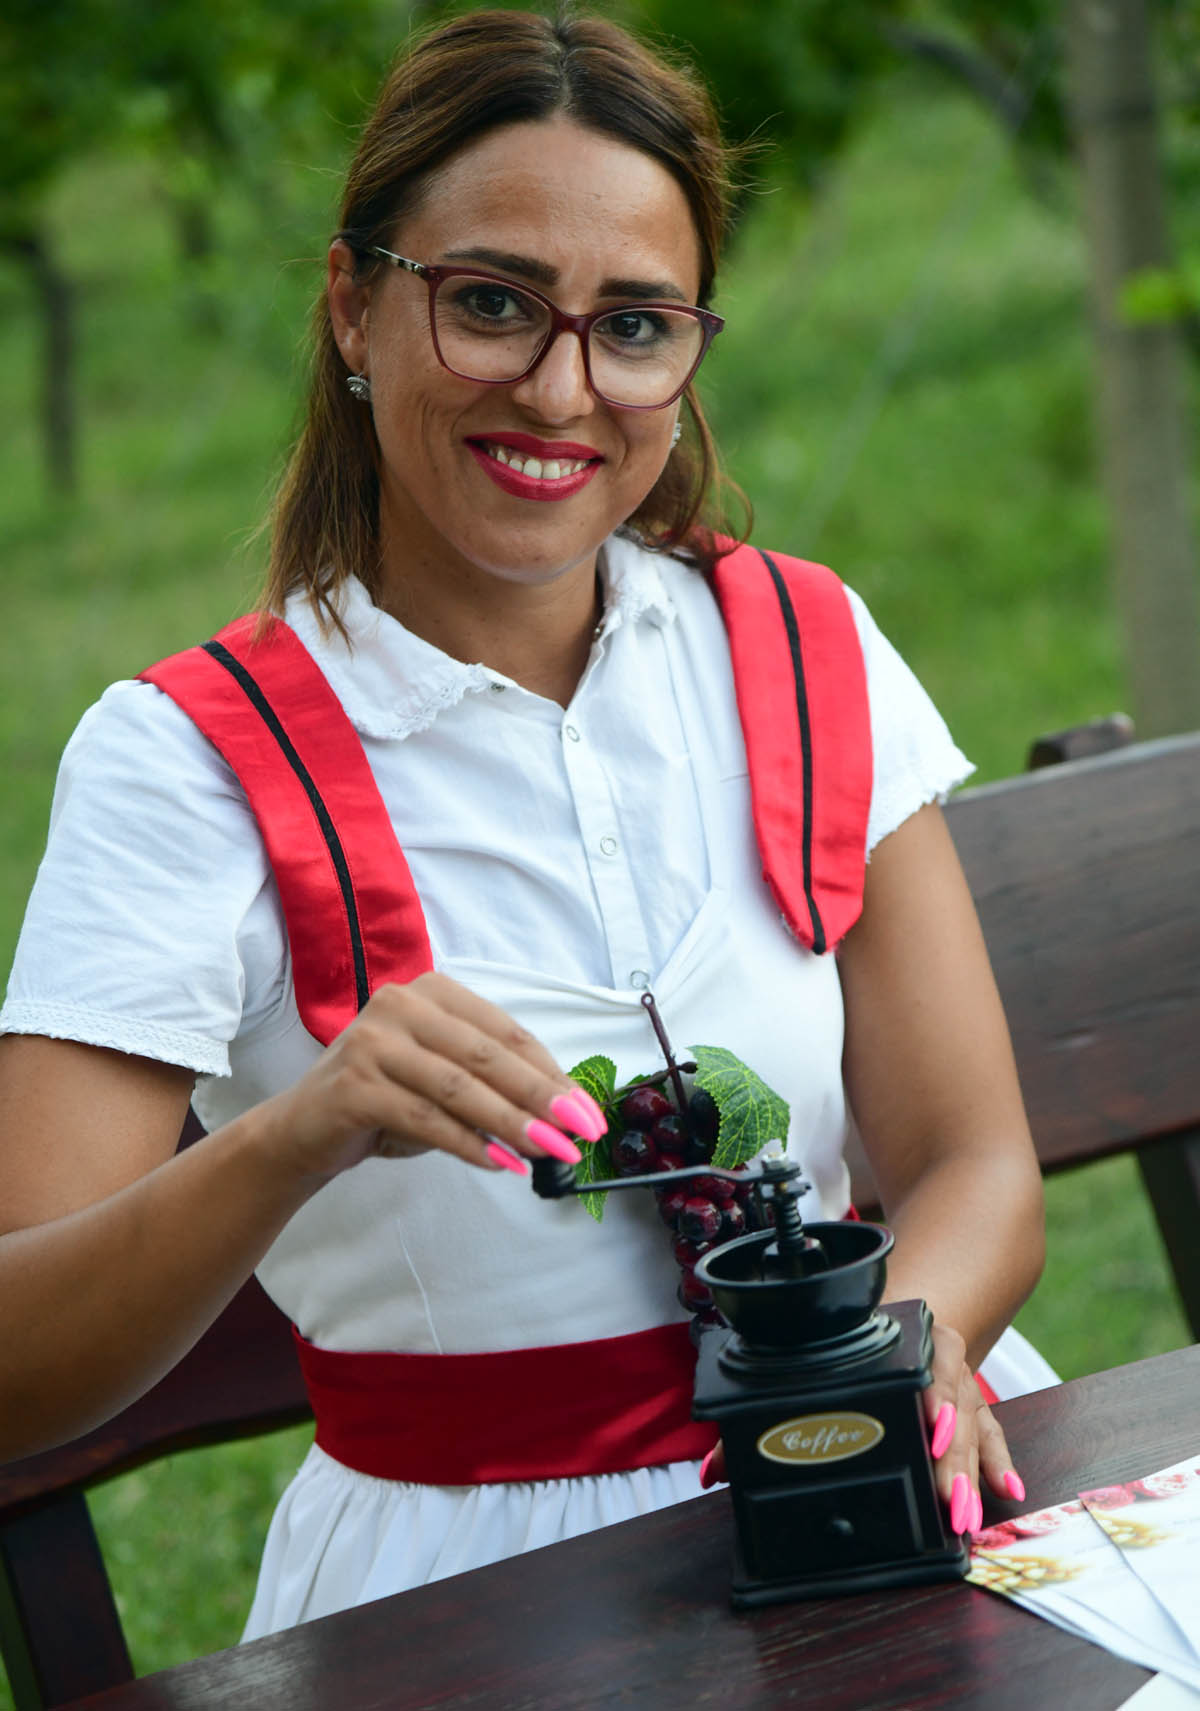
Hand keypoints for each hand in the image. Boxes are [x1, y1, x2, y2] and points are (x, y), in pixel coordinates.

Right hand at [258, 971, 604, 1182]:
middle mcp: (401, 1004)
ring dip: (513, 1125)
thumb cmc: (386, 1101)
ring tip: (550, 1152)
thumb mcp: (445, 1081)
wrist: (303, 1130)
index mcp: (433, 992)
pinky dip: (469, 1143)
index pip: (507, 1033)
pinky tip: (501, 1164)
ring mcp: (373, 1042)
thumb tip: (565, 1113)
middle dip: (543, 1099)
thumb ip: (494, 1085)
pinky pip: (426, 1118)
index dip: (553, 1073)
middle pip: (489, 1056)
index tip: (589, 1111)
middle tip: (582, 1133)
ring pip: (461, 1087)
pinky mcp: (354, 1085)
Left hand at [698, 1321, 1027, 1530]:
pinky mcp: (969, 1404)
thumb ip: (765, 1413)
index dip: (935, 1400)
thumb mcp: (814, 1360)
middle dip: (954, 1459)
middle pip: (954, 1406)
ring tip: (971, 1515)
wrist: (896, 1303)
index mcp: (905, 1337)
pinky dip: (999, 1461)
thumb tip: (716, 1467)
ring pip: (974, 1423)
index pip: (927, 1363)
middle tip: (949, 1504)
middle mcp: (939, 1357)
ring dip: (974, 1471)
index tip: (935, 1433)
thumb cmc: (847, 1337)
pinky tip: (1006, 1492)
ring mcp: (958, 1382)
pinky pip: (990, 1431)